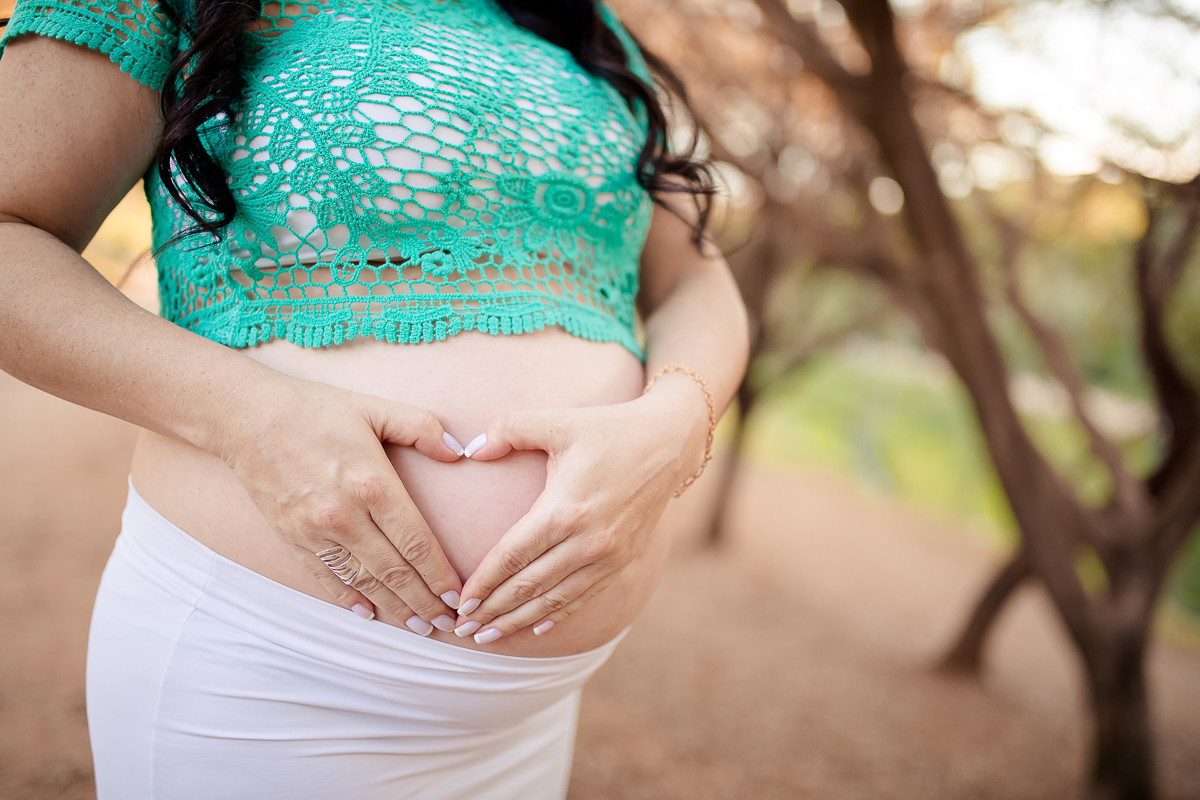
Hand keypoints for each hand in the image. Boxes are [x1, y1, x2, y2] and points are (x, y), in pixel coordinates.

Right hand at [214, 373, 466, 633]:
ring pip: (363, 581)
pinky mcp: (292, 538)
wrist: (246, 417)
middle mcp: (345, 515)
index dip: (439, 574)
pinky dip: (349, 599)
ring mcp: (315, 531)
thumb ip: (422, 428)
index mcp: (372, 484)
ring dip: (393, 608)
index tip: (458, 595)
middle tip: (449, 624)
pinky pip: (326, 578)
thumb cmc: (315, 409)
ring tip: (418, 627)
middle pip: (394, 571)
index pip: (416, 542)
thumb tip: (459, 453)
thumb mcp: (375, 408)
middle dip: (424, 602)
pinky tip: (369, 615)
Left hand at [451, 373, 709, 640]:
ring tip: (489, 636)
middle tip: (463, 628)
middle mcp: (586, 541)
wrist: (670, 442)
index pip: (512, 557)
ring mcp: (608, 556)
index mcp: (564, 510)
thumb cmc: (609, 429)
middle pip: (528, 587)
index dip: (483, 583)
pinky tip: (537, 627)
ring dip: (519, 620)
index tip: (459, 602)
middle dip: (493, 610)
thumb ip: (509, 430)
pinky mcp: (624, 560)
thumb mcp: (557, 421)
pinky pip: (585, 596)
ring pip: (554, 600)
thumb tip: (471, 451)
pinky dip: (558, 614)